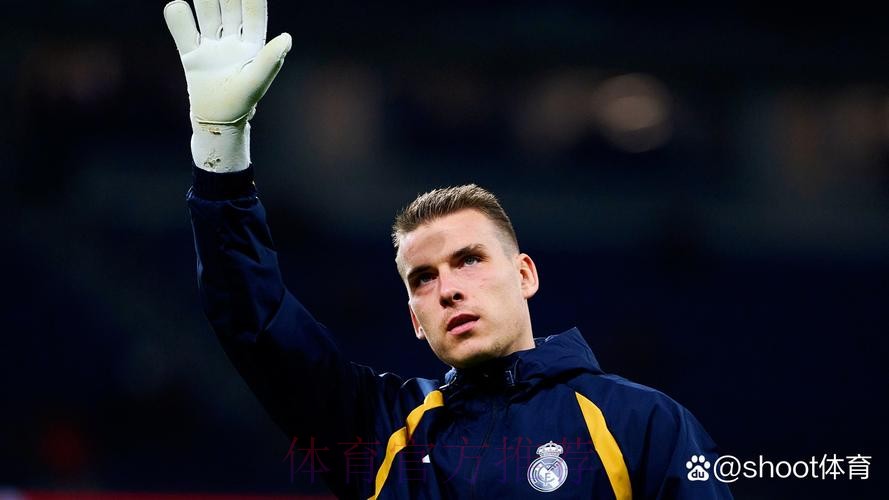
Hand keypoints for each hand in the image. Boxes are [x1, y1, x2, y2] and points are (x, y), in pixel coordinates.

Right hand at [164, 0, 290, 170]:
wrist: (217, 122)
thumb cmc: (241, 103)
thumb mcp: (256, 81)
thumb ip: (269, 59)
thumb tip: (287, 38)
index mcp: (252, 45)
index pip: (252, 14)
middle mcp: (232, 40)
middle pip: (228, 7)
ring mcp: (211, 45)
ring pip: (207, 13)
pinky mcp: (191, 54)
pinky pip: (183, 32)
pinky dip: (178, 18)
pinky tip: (177, 6)